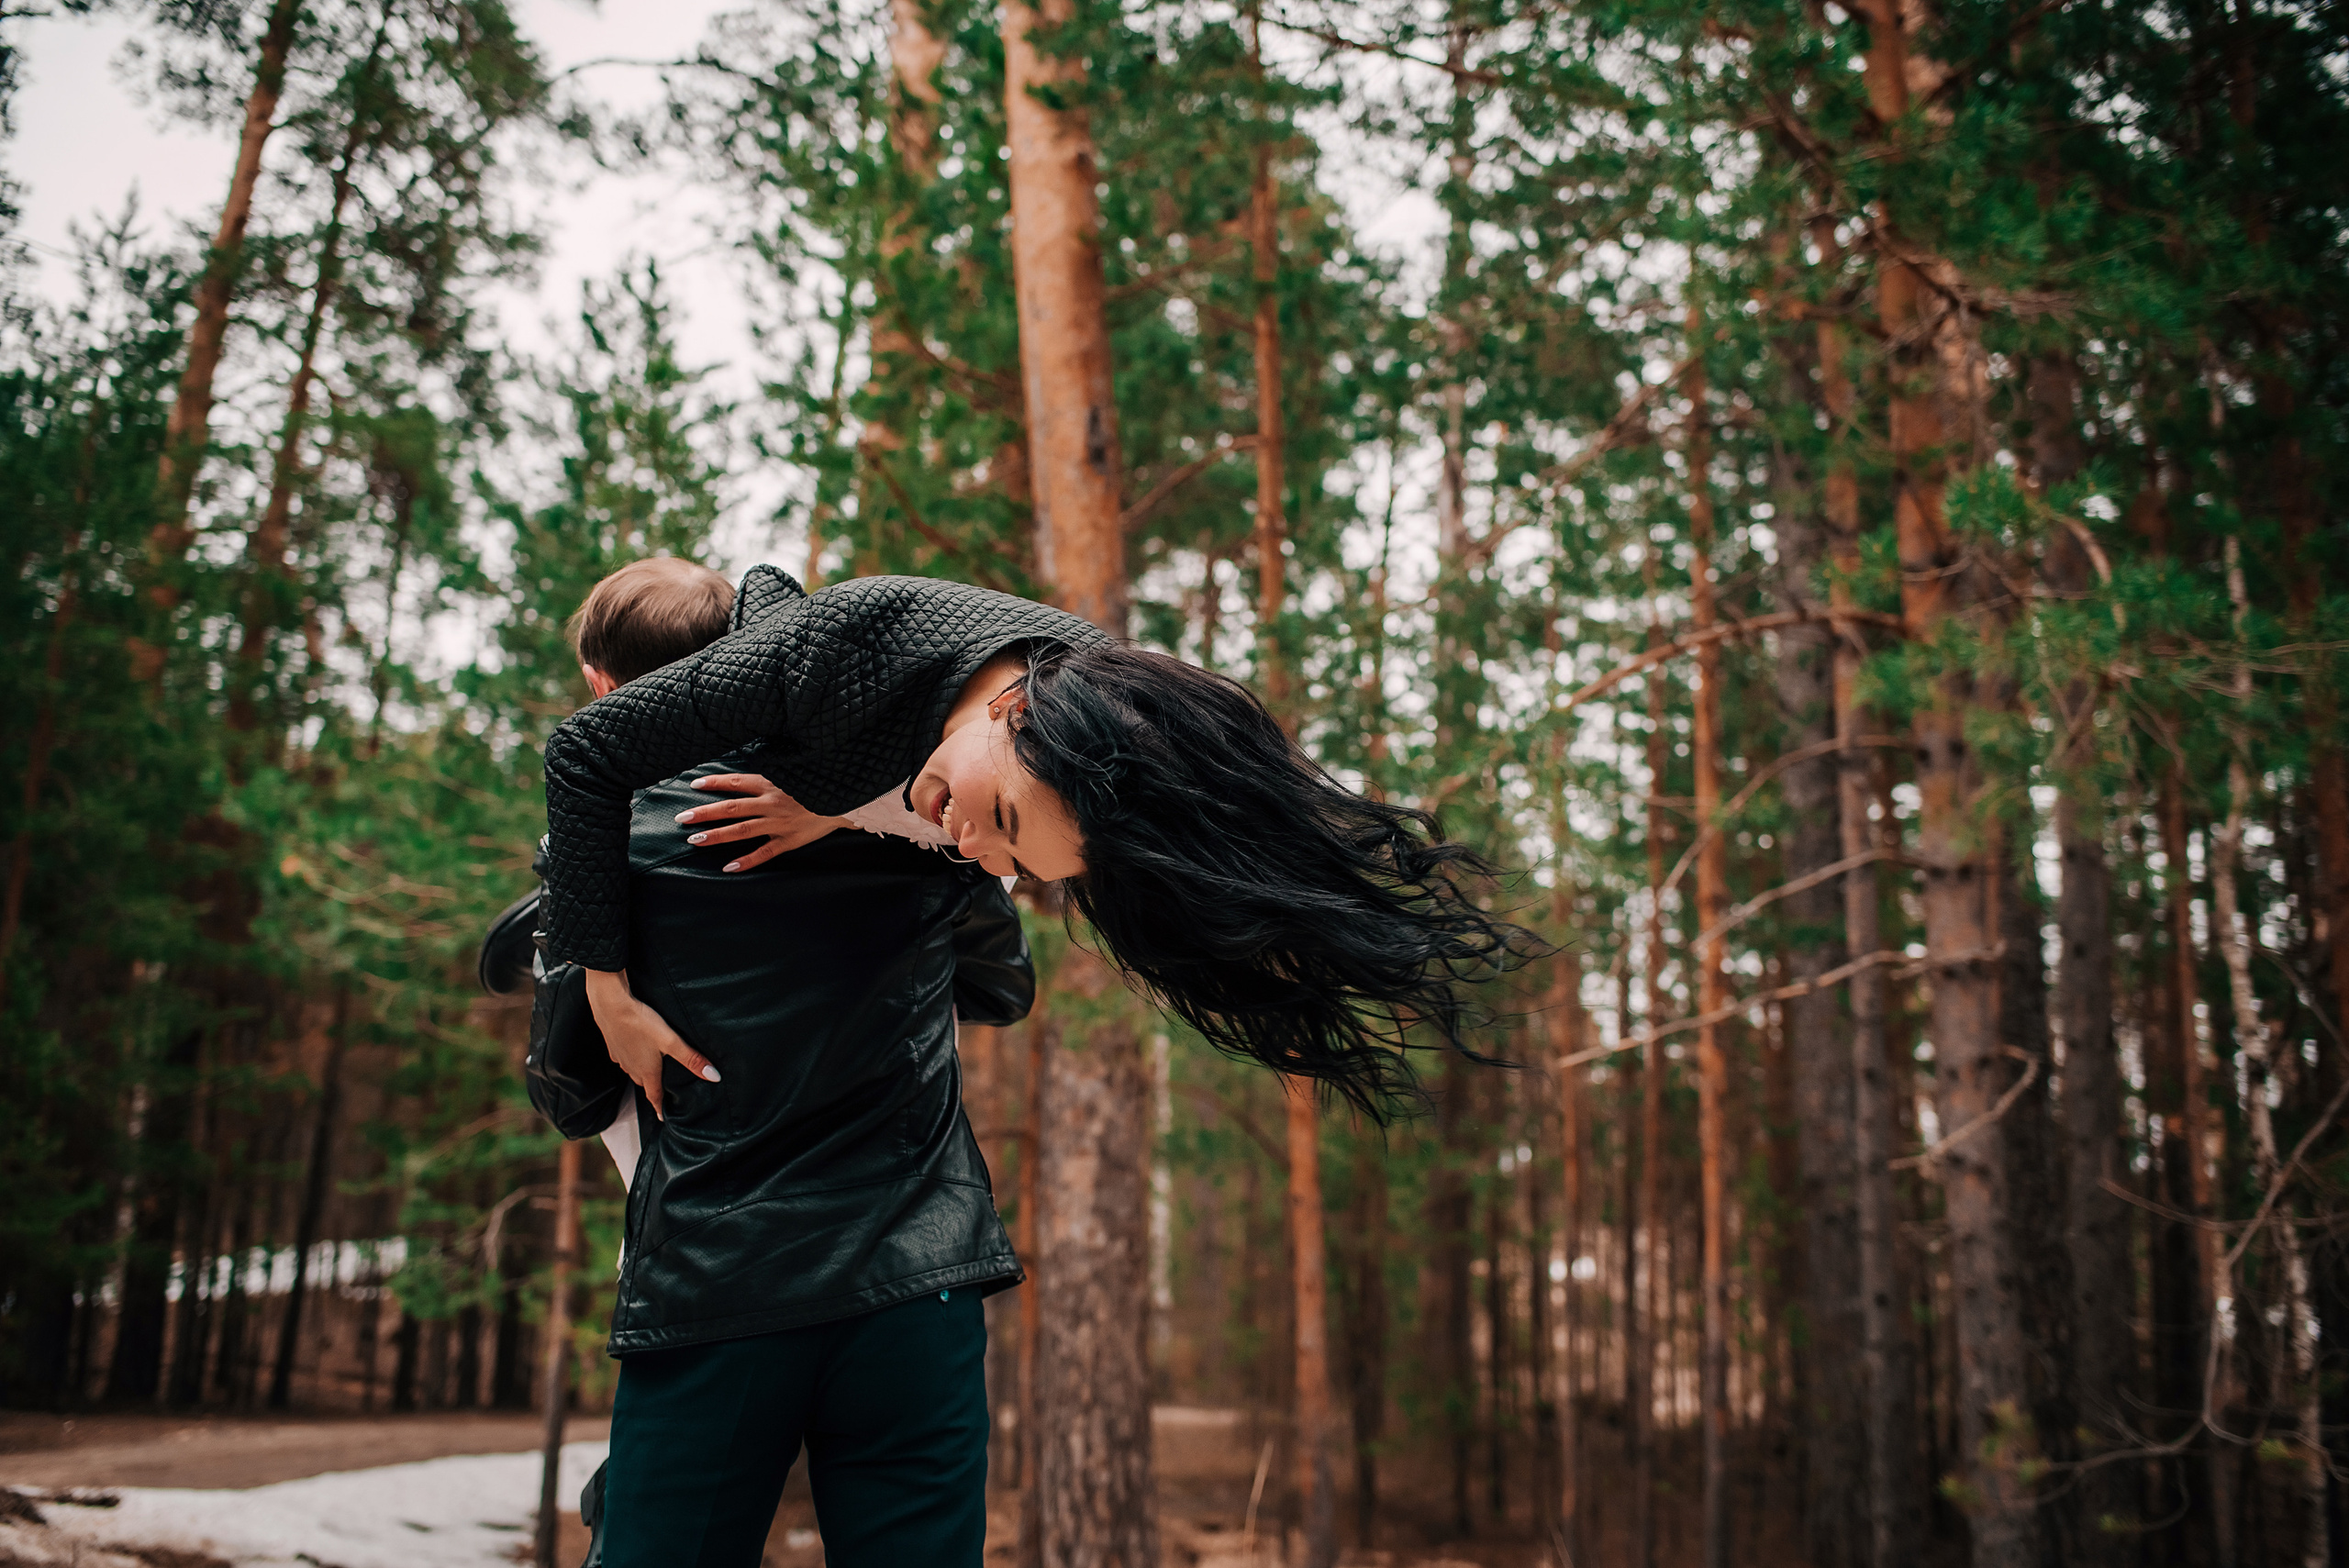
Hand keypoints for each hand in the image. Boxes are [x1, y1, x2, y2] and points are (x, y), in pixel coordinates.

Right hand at [584, 967, 717, 1120]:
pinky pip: (624, 1058)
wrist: (610, 1004)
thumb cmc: (642, 1023)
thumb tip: (714, 1077)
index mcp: (647, 1071)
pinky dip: (631, 1059)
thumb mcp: (671, 1041)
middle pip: (644, 1083)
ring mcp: (620, 1057)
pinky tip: (636, 1050)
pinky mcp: (612, 1045)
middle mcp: (631, 1068)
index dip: (659, 1108)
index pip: (654, 1096)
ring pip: (633, 1071)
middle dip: (653, 1090)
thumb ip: (691, 1059)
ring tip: (652, 1071)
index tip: (663, 1118)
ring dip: (642, 1074)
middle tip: (662, 1093)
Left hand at [675, 772, 851, 872]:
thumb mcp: (793, 775)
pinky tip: (728, 867)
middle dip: (705, 813)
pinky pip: (764, 853)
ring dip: (717, 835)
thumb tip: (744, 777)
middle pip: (732, 808)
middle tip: (683, 818)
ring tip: (695, 840)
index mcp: (771, 784)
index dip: (714, 783)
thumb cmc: (817, 786)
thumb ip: (768, 778)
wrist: (846, 802)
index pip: (736, 783)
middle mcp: (771, 803)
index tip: (694, 785)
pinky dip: (746, 861)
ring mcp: (779, 824)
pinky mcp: (789, 840)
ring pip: (742, 831)